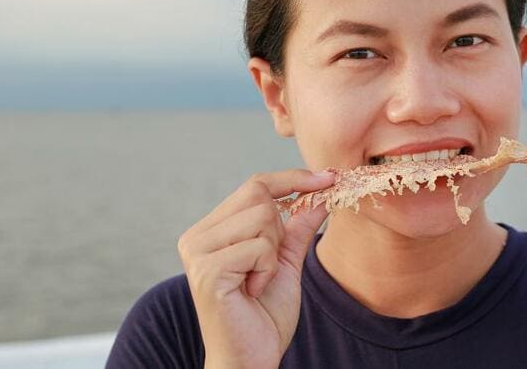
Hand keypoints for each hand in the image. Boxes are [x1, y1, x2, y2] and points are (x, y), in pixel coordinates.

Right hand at [177, 169, 334, 368]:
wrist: (251, 361)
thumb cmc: (264, 316)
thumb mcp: (286, 262)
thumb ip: (298, 226)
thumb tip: (322, 192)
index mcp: (211, 230)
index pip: (254, 184)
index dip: (293, 179)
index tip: (329, 178)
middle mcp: (197, 236)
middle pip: (258, 194)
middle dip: (280, 228)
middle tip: (270, 265)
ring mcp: (197, 252)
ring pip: (262, 216)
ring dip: (273, 252)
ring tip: (259, 281)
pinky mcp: (207, 270)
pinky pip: (259, 246)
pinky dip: (268, 269)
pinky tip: (253, 291)